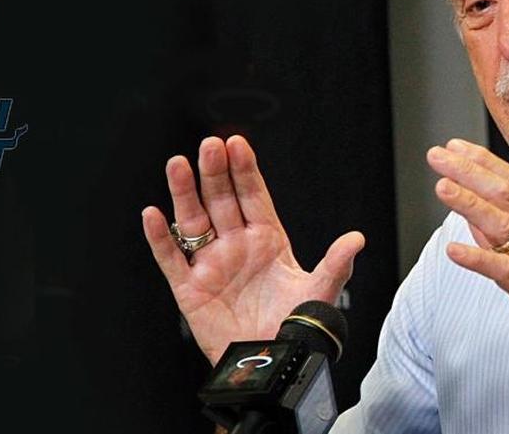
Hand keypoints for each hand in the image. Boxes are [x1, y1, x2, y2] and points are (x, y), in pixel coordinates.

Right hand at [142, 135, 364, 364]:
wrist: (273, 363)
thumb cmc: (296, 327)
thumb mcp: (319, 293)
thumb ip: (335, 264)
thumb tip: (356, 239)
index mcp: (267, 240)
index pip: (253, 196)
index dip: (244, 170)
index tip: (237, 144)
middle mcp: (236, 245)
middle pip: (220, 200)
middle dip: (214, 172)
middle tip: (210, 146)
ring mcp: (211, 264)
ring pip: (193, 221)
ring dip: (184, 193)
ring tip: (178, 165)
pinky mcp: (190, 289)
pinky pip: (170, 259)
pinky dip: (159, 238)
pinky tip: (152, 215)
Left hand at [426, 139, 508, 393]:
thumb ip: (496, 235)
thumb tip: (469, 211)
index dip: (481, 162)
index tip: (453, 146)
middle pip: (504, 194)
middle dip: (469, 171)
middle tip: (438, 155)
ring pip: (505, 226)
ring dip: (472, 204)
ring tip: (443, 188)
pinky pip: (508, 273)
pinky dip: (479, 259)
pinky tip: (454, 251)